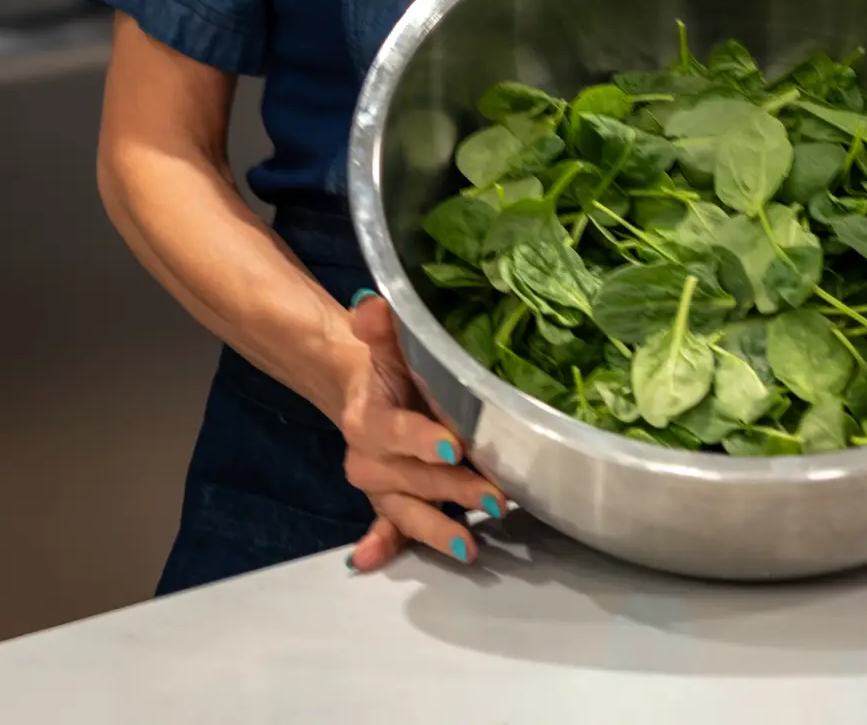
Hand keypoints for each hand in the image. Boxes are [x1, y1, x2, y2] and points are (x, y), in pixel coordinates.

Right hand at [340, 291, 505, 571]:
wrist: (369, 392)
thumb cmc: (392, 366)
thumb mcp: (389, 343)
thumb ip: (382, 325)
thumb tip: (371, 304)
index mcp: (368, 418)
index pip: (395, 432)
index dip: (422, 441)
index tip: (455, 448)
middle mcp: (369, 459)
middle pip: (412, 479)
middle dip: (455, 490)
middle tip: (498, 497)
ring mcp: (379, 488)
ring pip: (408, 513)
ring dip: (439, 531)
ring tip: (470, 546)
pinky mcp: (389, 508)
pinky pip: (389, 531)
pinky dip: (385, 547)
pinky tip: (377, 563)